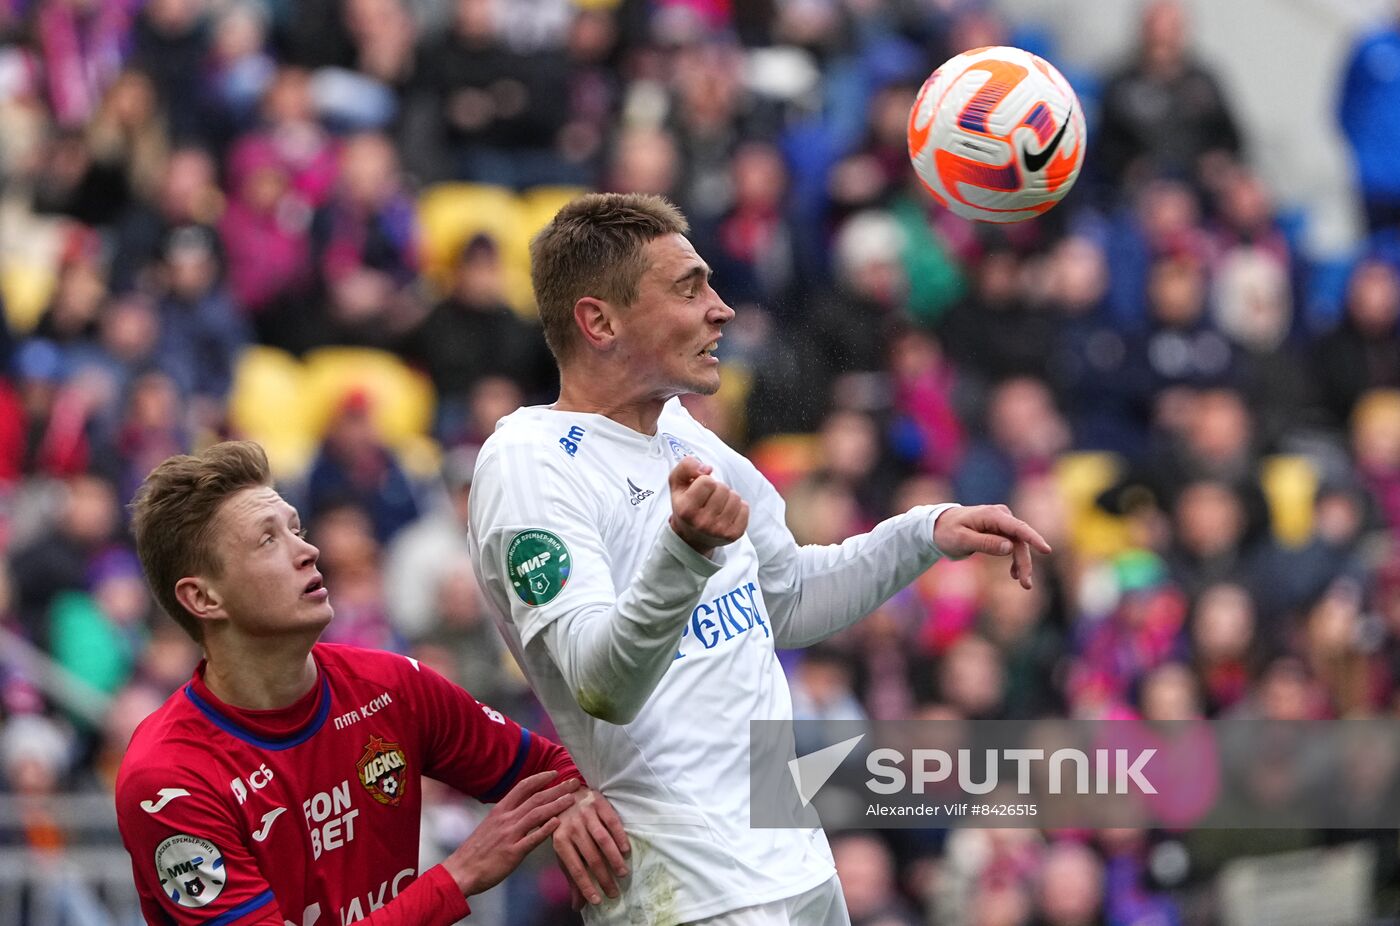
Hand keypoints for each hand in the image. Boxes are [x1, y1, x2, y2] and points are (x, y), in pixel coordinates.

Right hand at [443, 771, 581, 897]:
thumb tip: (523, 808)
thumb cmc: (476, 850)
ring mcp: (509, 835)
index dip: (540, 778)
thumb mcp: (490, 825)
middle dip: (557, 788)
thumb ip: (507, 816)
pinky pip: (531, 839)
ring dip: (556, 805)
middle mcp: (506, 819)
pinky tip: (558, 823)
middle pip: (535, 798)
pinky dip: (545, 830)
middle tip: (574, 782)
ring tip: (572, 799)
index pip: (523, 787)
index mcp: (500, 811)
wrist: (461, 871)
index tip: (555, 773)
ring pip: (537, 814)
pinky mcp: (512, 853)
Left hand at [553, 789, 630, 905]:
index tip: (598, 901)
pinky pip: (612, 822)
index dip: (586, 886)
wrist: (566, 793)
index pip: (575, 869)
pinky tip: (626, 850)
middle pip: (591, 857)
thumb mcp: (563, 850)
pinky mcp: (598, 802)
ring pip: (603, 840)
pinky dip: (620, 837)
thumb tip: (577, 905)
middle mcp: (572, 827)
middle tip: (614, 892)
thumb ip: (571, 876)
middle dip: (604, 878)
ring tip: (623, 873)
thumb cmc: (565, 827)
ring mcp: (586, 814)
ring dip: (614, 859)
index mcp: (559, 840)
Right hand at [668, 456, 748, 556]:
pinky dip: (738, 507)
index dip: (704, 481)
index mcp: (686, 510)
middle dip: (717, 489)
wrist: (692, 536)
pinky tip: (727, 514)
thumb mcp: (677, 483)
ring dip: (728, 497)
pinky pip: (745, 507)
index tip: (699, 490)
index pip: (707, 481)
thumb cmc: (686, 504)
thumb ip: (686, 466)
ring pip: (735, 497)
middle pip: (722, 488)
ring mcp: (719, 530)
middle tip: (709, 499)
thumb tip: (708, 469)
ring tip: (718, 506)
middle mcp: (701, 523)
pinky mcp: (734, 535)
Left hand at [932, 504, 1051, 589]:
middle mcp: (1001, 515)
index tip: (1046, 550)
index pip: (1018, 528)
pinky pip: (1013, 544)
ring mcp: (1002, 522)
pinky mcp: (1001, 529)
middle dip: (1025, 562)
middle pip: (1020, 540)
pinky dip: (1015, 559)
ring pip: (1019, 544)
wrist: (937, 526)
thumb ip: (985, 543)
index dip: (1034, 539)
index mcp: (992, 515)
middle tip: (1026, 584)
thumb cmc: (947, 532)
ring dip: (1022, 563)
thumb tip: (1010, 547)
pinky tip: (1014, 574)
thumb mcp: (962, 540)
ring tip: (1022, 582)